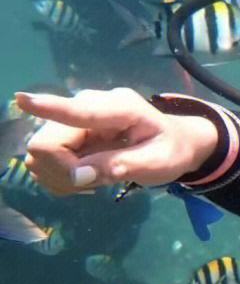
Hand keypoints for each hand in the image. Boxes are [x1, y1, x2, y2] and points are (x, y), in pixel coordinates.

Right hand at [17, 88, 218, 194]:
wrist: (174, 143)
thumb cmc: (170, 151)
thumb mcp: (157, 164)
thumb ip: (121, 167)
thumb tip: (80, 175)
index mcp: (119, 108)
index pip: (78, 110)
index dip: (48, 109)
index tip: (22, 101)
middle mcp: (89, 105)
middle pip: (47, 142)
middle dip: (63, 170)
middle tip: (96, 182)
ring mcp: (74, 118)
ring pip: (40, 154)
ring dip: (63, 176)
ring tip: (97, 176)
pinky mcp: (66, 132)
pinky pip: (44, 161)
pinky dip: (61, 176)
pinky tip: (87, 174)